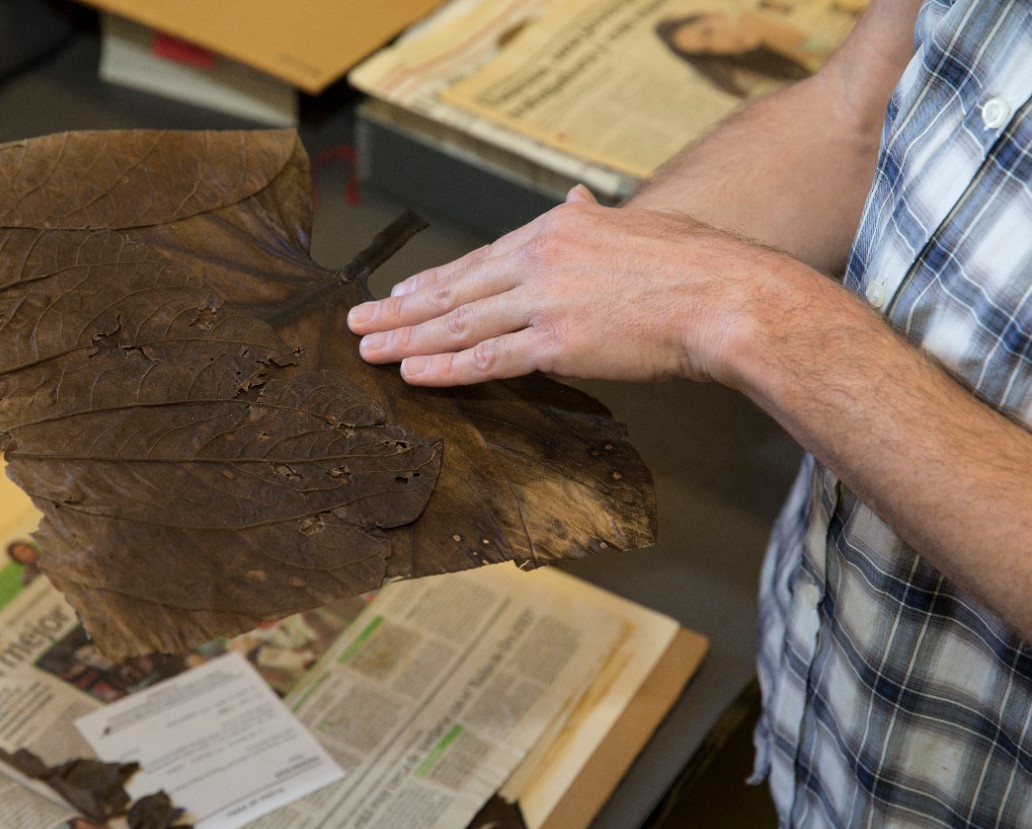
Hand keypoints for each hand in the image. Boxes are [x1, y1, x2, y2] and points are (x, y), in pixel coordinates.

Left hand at [347, 185, 785, 386]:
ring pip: (459, 324)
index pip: (479, 259)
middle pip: (455, 289)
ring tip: (367, 348)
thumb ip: (594, 218)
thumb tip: (575, 200)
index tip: (401, 292)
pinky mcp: (558, 344)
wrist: (725, 294)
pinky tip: (411, 372)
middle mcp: (540, 261)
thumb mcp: (635, 224)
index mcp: (556, 230)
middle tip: (360, 320)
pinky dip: (445, 368)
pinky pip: (487, 359)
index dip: (434, 280)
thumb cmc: (693, 263)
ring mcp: (545, 302)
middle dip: (401, 309)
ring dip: (407, 339)